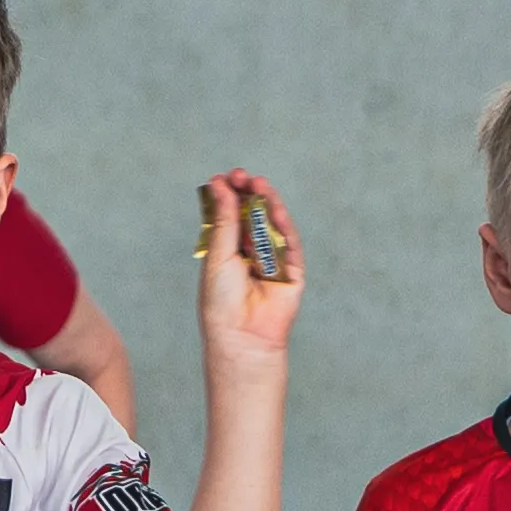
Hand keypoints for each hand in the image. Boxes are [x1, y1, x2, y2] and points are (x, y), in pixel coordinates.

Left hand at [193, 170, 304, 366]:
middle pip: (251, 216)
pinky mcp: (292, 271)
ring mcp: (272, 261)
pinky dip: (283, 224)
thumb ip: (225, 220)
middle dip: (247, 195)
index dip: (228, 196)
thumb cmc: (221, 300)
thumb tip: (221, 186)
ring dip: (266, 203)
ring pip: (271, 225)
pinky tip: (273, 206)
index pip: (229, 216)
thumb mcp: (218, 254)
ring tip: (257, 183)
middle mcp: (249, 254)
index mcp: (226, 251)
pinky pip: (290, 243)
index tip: (222, 178)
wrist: (240, 335)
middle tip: (240, 175)